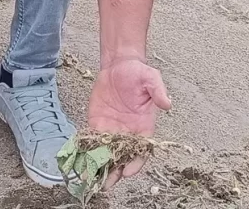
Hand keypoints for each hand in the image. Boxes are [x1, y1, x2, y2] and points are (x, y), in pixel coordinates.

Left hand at [86, 58, 171, 186]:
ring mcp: (112, 129)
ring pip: (107, 153)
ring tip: (91, 179)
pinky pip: (92, 141)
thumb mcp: (151, 78)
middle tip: (107, 183)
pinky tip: (80, 162)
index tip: (128, 172)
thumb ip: (158, 92)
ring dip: (100, 166)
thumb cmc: (138, 73)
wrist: (119, 65)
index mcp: (143, 126)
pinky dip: (87, 152)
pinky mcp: (97, 123)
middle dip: (115, 171)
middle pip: (122, 157)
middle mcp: (128, 132)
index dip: (135, 162)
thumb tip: (167, 104)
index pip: (141, 150)